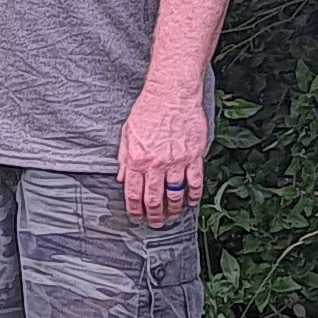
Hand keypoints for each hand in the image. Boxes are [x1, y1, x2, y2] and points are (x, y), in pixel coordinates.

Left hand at [117, 83, 209, 226]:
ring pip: (175, 194)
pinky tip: (191, 201)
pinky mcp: (194, 156)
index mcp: (138, 159)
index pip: (134, 193)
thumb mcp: (128, 133)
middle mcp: (156, 164)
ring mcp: (177, 161)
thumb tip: (122, 178)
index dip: (135, 210)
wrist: (172, 94)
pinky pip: (195, 182)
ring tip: (173, 215)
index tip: (137, 217)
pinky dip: (194, 195)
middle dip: (154, 215)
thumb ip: (124, 158)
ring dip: (173, 209)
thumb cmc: (149, 110)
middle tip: (156, 222)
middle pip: (154, 199)